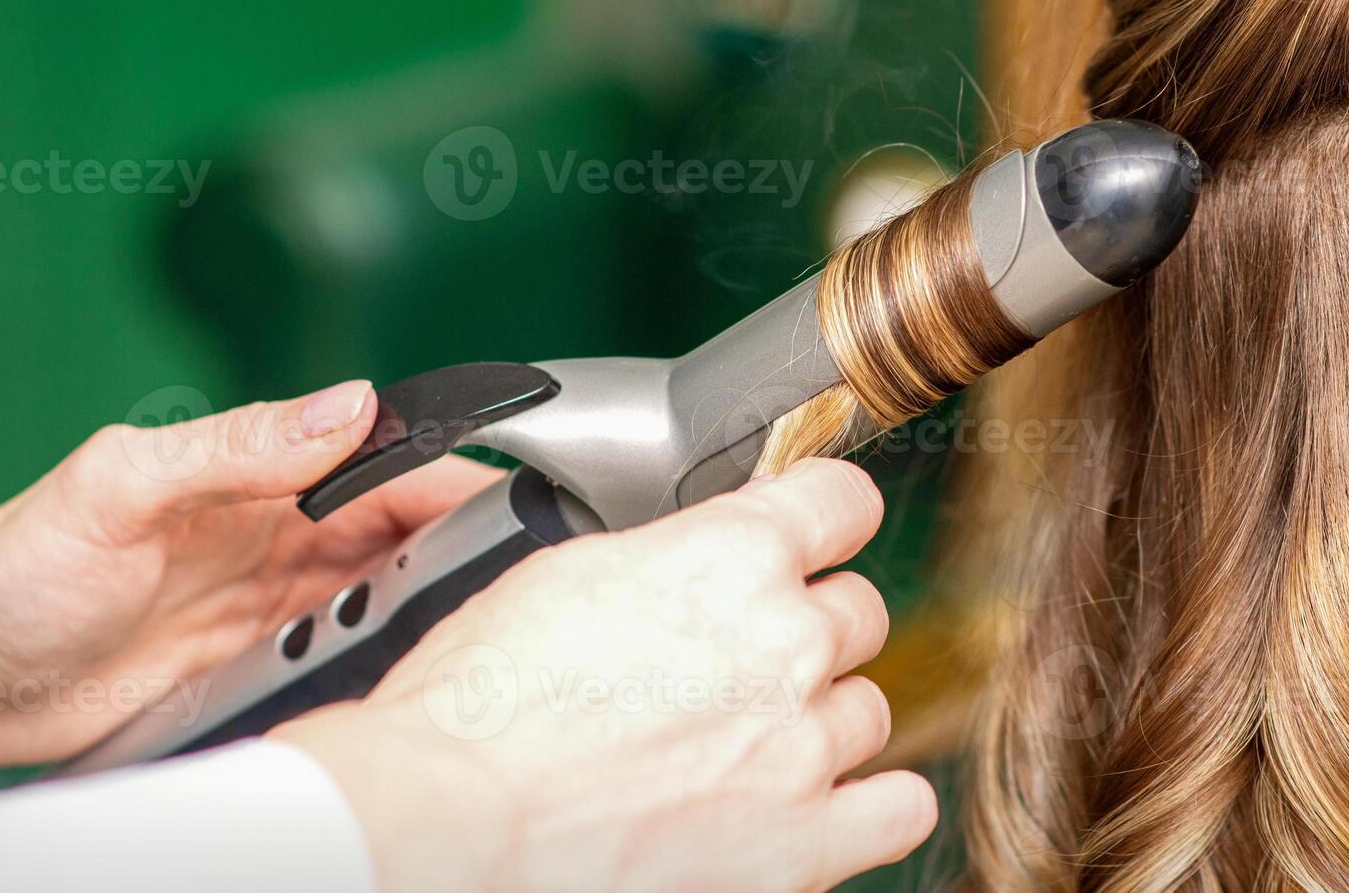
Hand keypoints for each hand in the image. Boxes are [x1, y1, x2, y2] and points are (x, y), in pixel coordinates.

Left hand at [0, 381, 501, 767]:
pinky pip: (350, 662)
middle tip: (511, 589)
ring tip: (468, 639)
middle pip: (413, 536)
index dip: (460, 478)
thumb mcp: (123, 486)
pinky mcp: (262, 668)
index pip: (395, 464)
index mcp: (265, 472)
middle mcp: (285, 534)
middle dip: (468, 555)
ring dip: (430, 615)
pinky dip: (386, 667)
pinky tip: (409, 681)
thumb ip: (236, 443)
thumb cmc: (16, 564)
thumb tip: (351, 402)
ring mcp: (279, 605)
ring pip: (394, 600)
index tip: (522, 506)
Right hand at [272, 459, 935, 892]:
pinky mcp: (804, 846)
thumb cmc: (477, 707)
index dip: (823, 516)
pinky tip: (817, 804)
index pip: (843, 501)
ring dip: (820, 720)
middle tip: (741, 663)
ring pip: (869, 709)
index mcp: (730, 557)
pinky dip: (868, 804)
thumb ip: (670, 554)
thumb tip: (703, 554)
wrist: (449, 824)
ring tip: (750, 744)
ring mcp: (803, 750)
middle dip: (808, 630)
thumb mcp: (567, 574)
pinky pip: (899, 809)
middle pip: (857, 613)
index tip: (810, 536)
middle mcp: (786, 644)